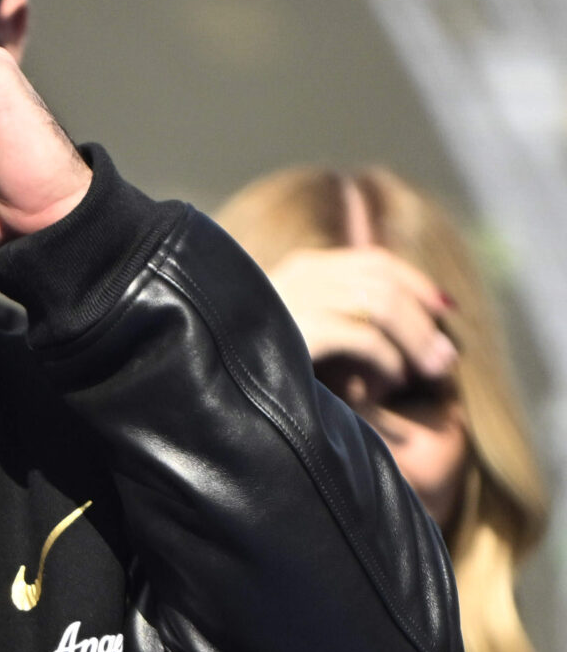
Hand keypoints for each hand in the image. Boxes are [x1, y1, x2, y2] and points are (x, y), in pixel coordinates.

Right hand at [264, 246, 455, 386]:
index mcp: (300, 268)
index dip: (417, 283)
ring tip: (429, 372)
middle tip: (445, 359)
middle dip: (423, 320)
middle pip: (384, 282)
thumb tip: (401, 318)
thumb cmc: (253, 370)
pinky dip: (388, 360)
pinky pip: (364, 337)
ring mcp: (295, 297)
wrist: (206, 390)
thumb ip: (339, 315)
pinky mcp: (297, 329)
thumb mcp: (299, 330)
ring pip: (382, 304)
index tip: (446, 311)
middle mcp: (298, 273)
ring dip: (415, 340)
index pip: (374, 261)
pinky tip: (388, 385)